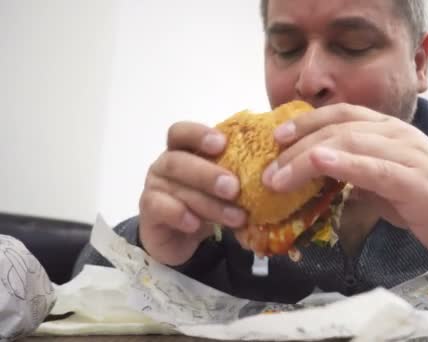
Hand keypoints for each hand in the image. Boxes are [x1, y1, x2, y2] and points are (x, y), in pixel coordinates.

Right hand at [138, 122, 247, 265]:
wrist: (181, 237)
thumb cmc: (207, 202)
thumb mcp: (224, 186)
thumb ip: (238, 172)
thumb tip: (275, 168)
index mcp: (183, 150)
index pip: (181, 132)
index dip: (199, 134)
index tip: (222, 143)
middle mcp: (165, 164)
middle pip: (178, 160)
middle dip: (208, 174)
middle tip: (234, 188)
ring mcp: (154, 187)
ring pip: (176, 189)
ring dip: (208, 203)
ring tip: (236, 217)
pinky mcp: (148, 211)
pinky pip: (159, 208)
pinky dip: (179, 214)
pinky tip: (196, 225)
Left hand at [261, 103, 427, 259]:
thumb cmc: (426, 198)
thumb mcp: (383, 182)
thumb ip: (355, 174)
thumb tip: (317, 179)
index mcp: (388, 130)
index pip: (341, 115)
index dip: (307, 121)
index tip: (277, 137)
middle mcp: (396, 134)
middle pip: (339, 128)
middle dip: (298, 146)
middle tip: (269, 168)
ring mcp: (408, 154)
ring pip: (351, 143)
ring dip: (309, 158)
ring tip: (279, 174)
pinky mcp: (415, 180)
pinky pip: (375, 168)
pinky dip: (345, 163)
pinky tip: (321, 161)